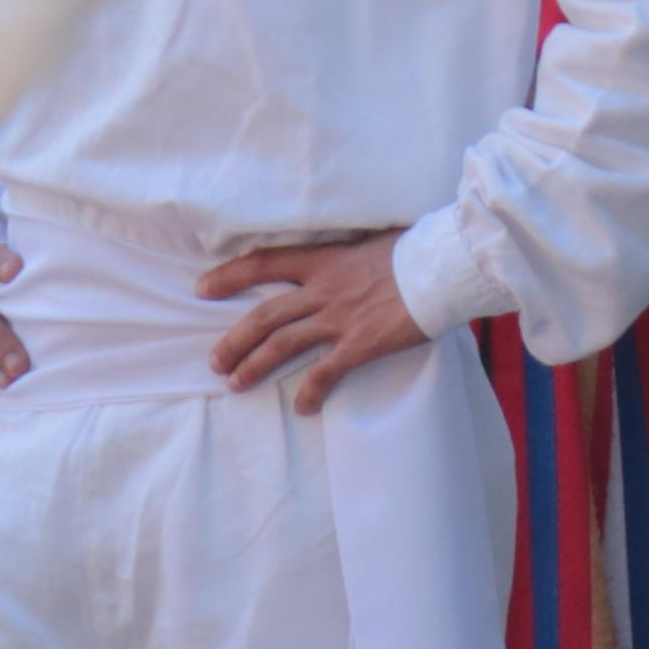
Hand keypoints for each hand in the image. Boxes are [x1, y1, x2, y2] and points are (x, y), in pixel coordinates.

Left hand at [197, 236, 427, 410]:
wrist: (445, 268)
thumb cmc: (418, 250)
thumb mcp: (372, 242)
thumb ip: (349, 255)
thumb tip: (346, 259)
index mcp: (325, 260)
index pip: (265, 263)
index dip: (230, 276)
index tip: (203, 288)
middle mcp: (324, 289)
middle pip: (264, 316)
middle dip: (233, 340)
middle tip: (215, 361)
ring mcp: (340, 318)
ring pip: (282, 345)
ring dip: (254, 366)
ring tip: (236, 383)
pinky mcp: (361, 344)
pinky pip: (326, 373)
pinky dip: (311, 392)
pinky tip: (303, 407)